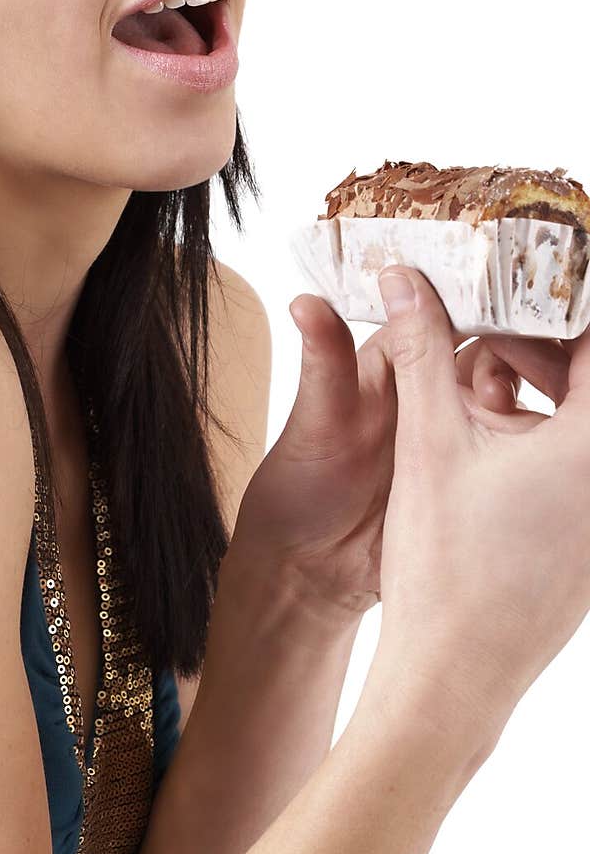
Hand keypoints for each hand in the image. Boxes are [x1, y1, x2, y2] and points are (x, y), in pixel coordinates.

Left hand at [229, 289, 568, 621]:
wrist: (312, 568)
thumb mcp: (317, 423)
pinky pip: (510, 443)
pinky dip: (533, 433)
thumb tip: (305, 302)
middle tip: (547, 333)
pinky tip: (555, 429)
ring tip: (550, 381)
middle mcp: (423, 388)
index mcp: (389, 361)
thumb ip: (322, 363)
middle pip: (484, 344)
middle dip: (518, 335)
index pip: (439, 311)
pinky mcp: (469, 471)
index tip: (514, 284)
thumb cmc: (298, 488)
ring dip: (529, 382)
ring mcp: (450, 430)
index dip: (475, 295)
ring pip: (505, 390)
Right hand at [371, 266, 589, 742]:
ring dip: (538, 377)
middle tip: (484, 306)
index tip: (533, 261)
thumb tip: (404, 280)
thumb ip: (421, 350)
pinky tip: (481, 421)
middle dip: (542, 330)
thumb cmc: (446, 568)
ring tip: (472, 364)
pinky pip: (579, 453)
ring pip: (584, 413)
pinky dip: (541, 423)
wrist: (454, 676)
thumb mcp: (428, 442)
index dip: (567, 287)